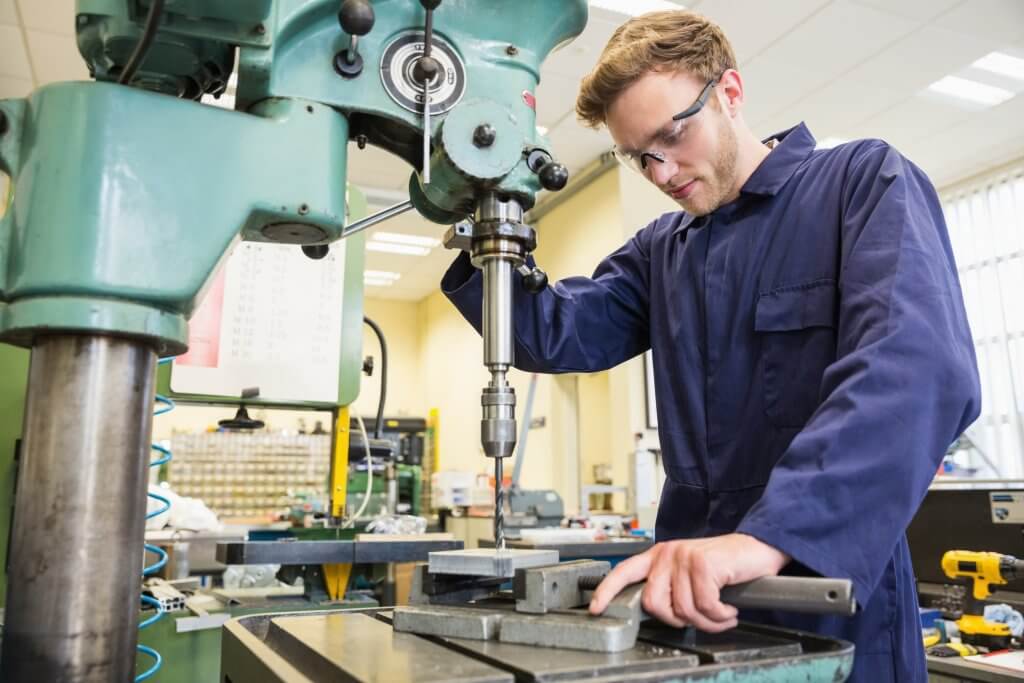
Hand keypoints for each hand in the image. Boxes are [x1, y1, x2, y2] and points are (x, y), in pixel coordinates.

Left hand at [588, 533, 788, 632]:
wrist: (757, 549)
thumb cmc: (724, 565)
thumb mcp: (688, 573)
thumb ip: (669, 586)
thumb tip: (658, 612)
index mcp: (658, 556)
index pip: (624, 572)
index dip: (606, 592)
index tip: (596, 608)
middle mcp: (667, 554)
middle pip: (655, 603)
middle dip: (679, 620)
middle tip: (700, 618)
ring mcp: (684, 557)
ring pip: (683, 610)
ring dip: (708, 622)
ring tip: (721, 614)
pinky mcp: (703, 564)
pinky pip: (705, 607)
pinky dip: (721, 616)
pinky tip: (729, 609)